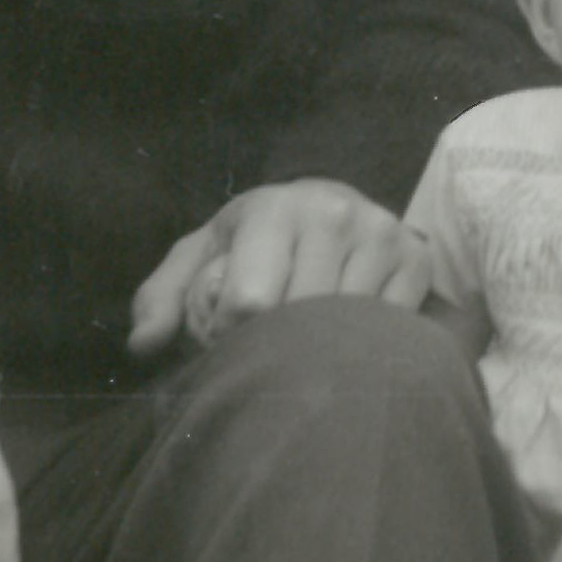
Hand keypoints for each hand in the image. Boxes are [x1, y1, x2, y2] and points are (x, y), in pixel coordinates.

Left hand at [128, 179, 430, 355]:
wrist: (322, 208)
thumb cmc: (250, 243)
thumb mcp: (199, 259)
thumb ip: (163, 298)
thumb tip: (144, 344)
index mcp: (274, 209)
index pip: (252, 304)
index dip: (230, 340)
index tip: (226, 338)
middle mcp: (335, 213)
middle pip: (300, 322)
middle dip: (274, 349)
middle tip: (266, 346)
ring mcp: (382, 235)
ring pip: (347, 332)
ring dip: (321, 353)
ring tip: (303, 341)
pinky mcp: (417, 260)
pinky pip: (389, 332)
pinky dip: (363, 348)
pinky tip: (343, 338)